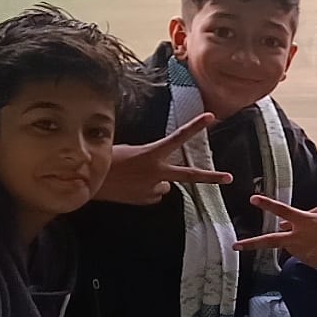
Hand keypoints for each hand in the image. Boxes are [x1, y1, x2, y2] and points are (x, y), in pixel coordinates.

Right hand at [93, 112, 232, 204]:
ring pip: (165, 185)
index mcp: (152, 154)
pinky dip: (146, 190)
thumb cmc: (106, 159)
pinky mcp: (146, 200)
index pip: (178, 138)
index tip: (212, 117)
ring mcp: (152, 189)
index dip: (196, 127)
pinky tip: (131, 186)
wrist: (87, 181)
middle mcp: (157, 173)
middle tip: (229, 178)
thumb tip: (157, 168)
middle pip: (189, 176)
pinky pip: (153, 194)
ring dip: (156, 180)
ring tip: (134, 176)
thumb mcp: (129, 150)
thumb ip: (149, 157)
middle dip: (211, 177)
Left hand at [232, 195, 316, 268]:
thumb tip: (285, 225)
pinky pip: (302, 254)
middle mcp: (301, 238)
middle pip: (271, 241)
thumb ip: (301, 218)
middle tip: (236, 245)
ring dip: (295, 240)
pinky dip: (307, 248)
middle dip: (252, 243)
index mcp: (305, 221)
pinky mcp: (310, 262)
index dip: (267, 204)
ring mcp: (304, 252)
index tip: (253, 199)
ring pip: (290, 246)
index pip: (282, 211)